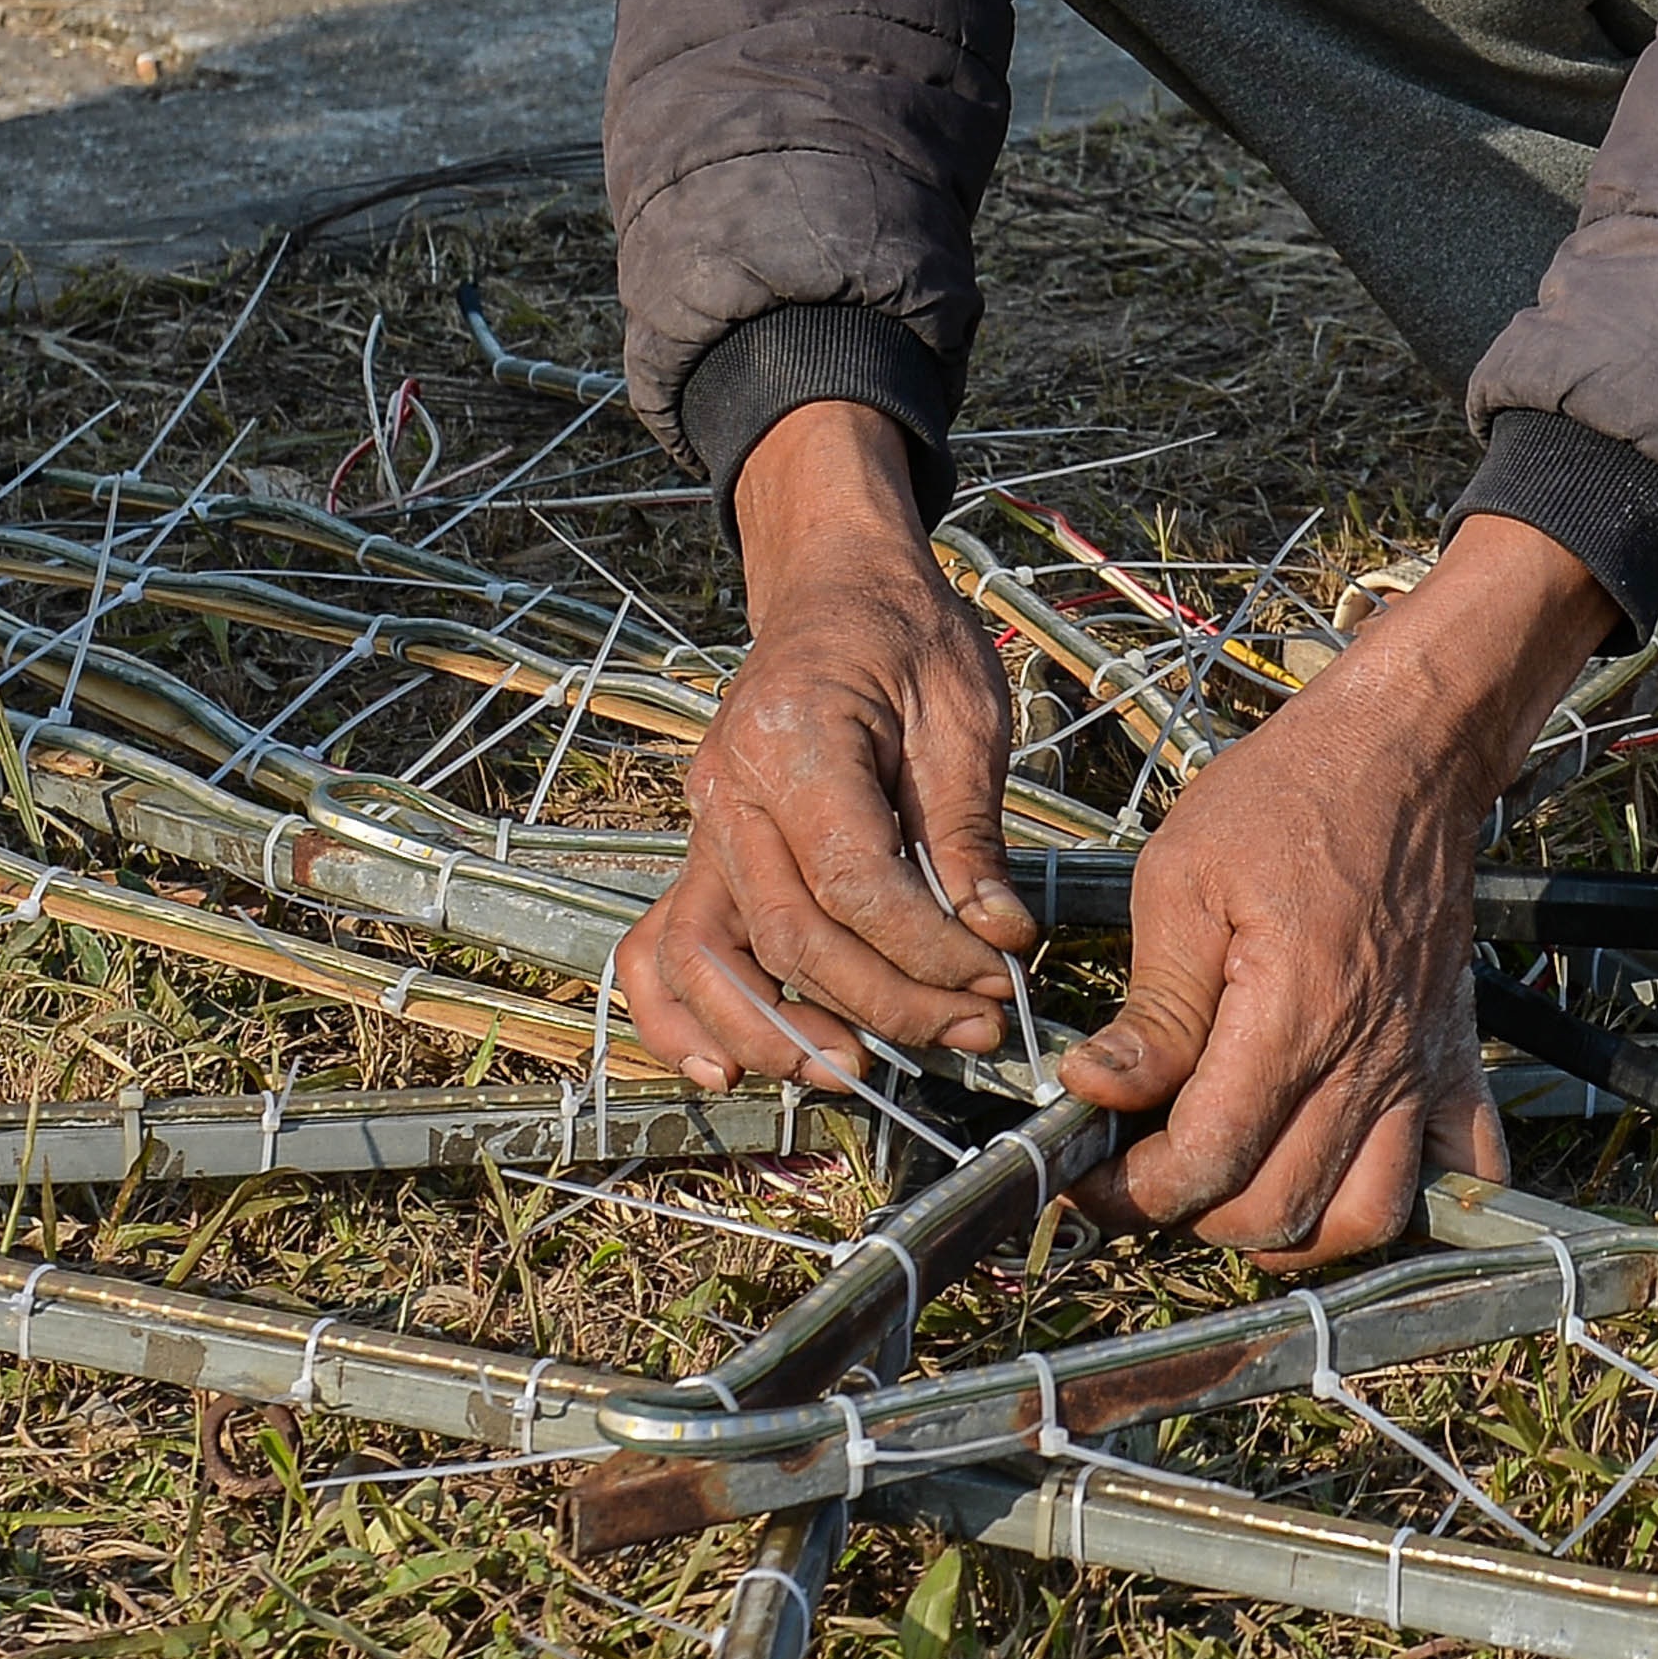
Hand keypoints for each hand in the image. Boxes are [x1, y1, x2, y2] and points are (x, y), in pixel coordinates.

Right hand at [617, 402, 1039, 1090]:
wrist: (834, 586)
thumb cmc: (905, 636)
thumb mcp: (963, 710)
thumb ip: (969, 830)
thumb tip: (995, 938)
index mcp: (796, 738)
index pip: (853, 883)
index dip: (927, 951)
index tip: (998, 978)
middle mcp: (729, 790)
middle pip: (788, 935)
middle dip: (884, 1003)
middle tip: (971, 1030)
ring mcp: (704, 825)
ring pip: (705, 956)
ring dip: (776, 1032)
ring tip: (858, 1072)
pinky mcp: (703, 853)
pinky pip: (659, 947)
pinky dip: (676, 1018)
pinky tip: (729, 1070)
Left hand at [1055, 514, 1620, 1257]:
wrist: (1400, 756)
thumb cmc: (1284, 800)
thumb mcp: (1182, 880)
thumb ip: (1151, 1007)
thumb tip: (1094, 1091)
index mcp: (1293, 1015)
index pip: (1209, 1163)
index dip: (1131, 1191)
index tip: (1085, 1173)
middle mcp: (1367, 1061)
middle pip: (1277, 1209)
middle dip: (1192, 1212)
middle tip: (1142, 1169)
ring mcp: (1420, 1068)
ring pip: (1363, 1218)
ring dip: (1289, 1225)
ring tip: (1233, 1180)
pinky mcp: (1454, 1060)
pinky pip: (1462, 1174)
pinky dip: (1410, 1204)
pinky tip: (1345, 1178)